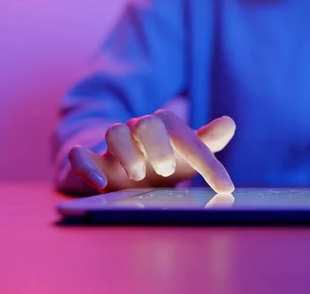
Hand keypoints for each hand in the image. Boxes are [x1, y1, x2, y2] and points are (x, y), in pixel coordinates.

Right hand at [68, 110, 235, 193]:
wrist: (128, 171)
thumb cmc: (166, 159)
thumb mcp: (188, 153)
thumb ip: (208, 141)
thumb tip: (229, 122)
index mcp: (167, 128)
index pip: (189, 139)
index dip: (209, 163)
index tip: (226, 187)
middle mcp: (140, 132)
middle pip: (147, 123)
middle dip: (158, 144)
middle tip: (167, 169)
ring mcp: (114, 145)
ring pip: (114, 133)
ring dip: (127, 152)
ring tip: (139, 175)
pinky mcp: (91, 161)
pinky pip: (80, 156)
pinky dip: (86, 166)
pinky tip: (100, 183)